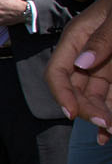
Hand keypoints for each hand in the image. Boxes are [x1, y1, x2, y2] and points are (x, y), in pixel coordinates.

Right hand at [45, 0, 111, 131]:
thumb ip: (102, 38)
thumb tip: (82, 64)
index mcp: (77, 38)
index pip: (57, 71)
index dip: (62, 94)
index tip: (72, 114)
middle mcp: (86, 54)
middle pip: (75, 89)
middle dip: (87, 110)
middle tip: (107, 125)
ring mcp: (102, 63)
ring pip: (94, 97)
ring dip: (101, 116)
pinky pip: (111, 95)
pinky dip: (111, 111)